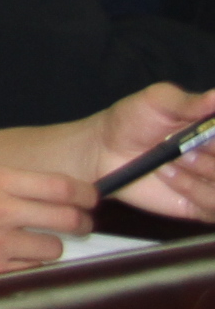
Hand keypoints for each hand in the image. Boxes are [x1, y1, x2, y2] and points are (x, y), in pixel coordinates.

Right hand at [0, 163, 90, 286]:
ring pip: (53, 248)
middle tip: (78, 225)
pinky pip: (32, 271)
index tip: (90, 199)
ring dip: (47, 248)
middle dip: (79, 223)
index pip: (60, 184)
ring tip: (25, 244)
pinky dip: (27, 267)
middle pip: (67, 217)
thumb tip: (59, 193)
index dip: (85, 193)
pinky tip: (9, 260)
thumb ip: (7, 184)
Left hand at [95, 82, 214, 220]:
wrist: (104, 150)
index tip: (207, 138)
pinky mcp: (204, 206)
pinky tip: (168, 175)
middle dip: (213, 155)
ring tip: (172, 159)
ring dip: (204, 171)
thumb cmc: (132, 119)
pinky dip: (194, 190)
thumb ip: (190, 103)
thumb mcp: (158, 101)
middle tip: (185, 148)